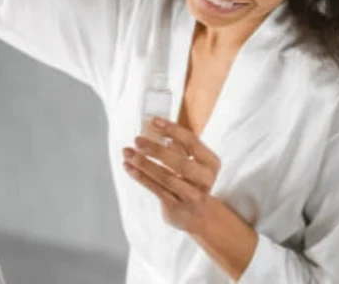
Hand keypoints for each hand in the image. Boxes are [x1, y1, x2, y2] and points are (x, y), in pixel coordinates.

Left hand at [122, 117, 221, 233]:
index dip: (173, 130)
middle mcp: (205, 180)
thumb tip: (152, 127)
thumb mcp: (191, 162)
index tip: (154, 121)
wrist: (199, 216)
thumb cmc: (191, 182)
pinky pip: (156, 190)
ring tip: (128, 152)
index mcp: (210, 163)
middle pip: (181, 163)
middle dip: (157, 150)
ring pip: (166, 178)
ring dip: (144, 164)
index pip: (193, 142)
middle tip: (137, 140)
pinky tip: (129, 167)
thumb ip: (176, 146)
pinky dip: (141, 177)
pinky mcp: (177, 208)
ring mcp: (192, 196)